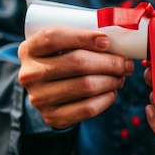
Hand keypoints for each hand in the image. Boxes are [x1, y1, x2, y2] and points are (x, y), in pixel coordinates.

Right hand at [18, 26, 133, 128]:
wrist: (45, 91)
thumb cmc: (60, 60)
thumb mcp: (60, 45)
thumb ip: (80, 37)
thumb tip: (119, 41)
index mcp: (29, 49)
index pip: (54, 37)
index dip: (83, 37)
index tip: (107, 41)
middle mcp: (30, 74)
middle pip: (77, 62)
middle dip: (109, 62)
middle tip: (125, 63)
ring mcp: (39, 98)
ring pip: (86, 86)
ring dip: (111, 80)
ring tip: (120, 76)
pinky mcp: (52, 117)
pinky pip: (87, 108)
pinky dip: (106, 99)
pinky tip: (112, 92)